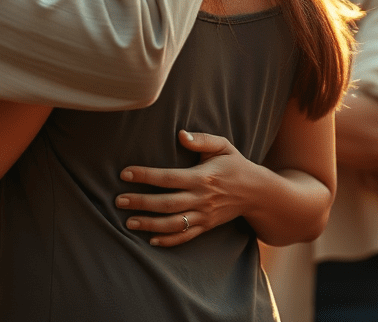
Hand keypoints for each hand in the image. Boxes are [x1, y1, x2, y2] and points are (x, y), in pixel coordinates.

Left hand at [115, 130, 253, 246]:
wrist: (259, 193)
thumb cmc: (235, 165)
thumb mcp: (223, 146)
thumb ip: (202, 139)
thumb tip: (181, 135)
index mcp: (202, 177)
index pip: (168, 178)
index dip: (145, 176)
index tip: (124, 173)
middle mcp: (201, 198)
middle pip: (166, 203)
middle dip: (141, 203)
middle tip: (118, 201)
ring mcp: (204, 215)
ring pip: (173, 224)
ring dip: (149, 224)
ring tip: (128, 222)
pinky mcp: (207, 226)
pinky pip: (186, 237)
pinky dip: (169, 241)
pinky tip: (151, 240)